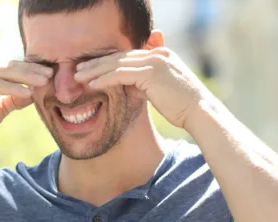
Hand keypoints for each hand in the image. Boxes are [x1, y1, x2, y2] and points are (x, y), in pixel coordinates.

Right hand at [0, 61, 52, 149]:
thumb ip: (14, 99)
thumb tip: (34, 93)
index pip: (10, 67)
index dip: (30, 69)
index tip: (49, 74)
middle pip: (9, 66)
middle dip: (32, 70)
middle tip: (51, 74)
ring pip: (5, 73)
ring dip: (27, 77)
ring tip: (44, 82)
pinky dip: (14, 89)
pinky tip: (29, 93)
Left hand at [74, 47, 214, 127]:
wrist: (200, 112)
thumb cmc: (181, 106)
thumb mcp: (159, 90)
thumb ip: (143, 84)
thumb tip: (127, 87)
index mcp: (161, 54)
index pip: (127, 55)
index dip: (107, 61)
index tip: (90, 68)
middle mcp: (158, 53)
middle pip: (119, 56)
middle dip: (96, 63)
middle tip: (78, 69)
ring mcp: (155, 61)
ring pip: (116, 63)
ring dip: (95, 70)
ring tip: (78, 77)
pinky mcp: (151, 73)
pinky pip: (120, 74)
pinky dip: (104, 79)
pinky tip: (92, 85)